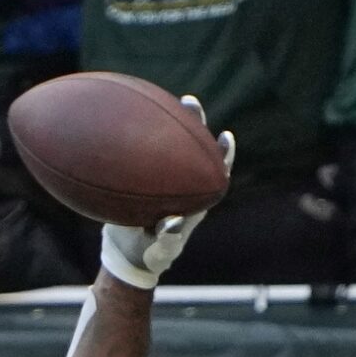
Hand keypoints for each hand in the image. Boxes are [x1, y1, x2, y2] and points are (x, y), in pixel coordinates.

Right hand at [101, 97, 234, 287]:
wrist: (130, 255)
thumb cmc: (150, 254)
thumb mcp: (159, 251)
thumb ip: (167, 239)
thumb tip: (173, 221)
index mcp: (194, 200)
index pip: (214, 172)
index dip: (222, 154)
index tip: (226, 136)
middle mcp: (183, 185)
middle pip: (194, 149)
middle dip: (196, 126)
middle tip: (190, 103)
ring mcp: (163, 179)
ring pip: (170, 146)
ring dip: (172, 123)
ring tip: (169, 101)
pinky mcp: (145, 178)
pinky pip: (145, 154)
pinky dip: (143, 136)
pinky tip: (133, 116)